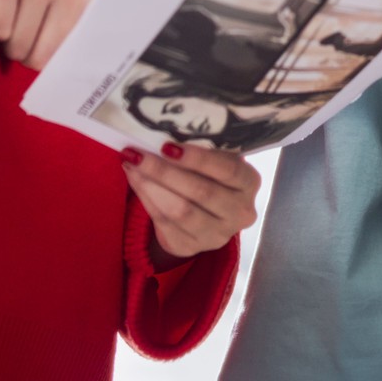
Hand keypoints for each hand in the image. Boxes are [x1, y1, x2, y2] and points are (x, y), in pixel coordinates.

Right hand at [0, 0, 95, 69]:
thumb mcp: (62, 2)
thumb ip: (70, 34)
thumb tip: (70, 77)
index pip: (76, 54)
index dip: (55, 62)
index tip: (55, 63)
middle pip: (40, 57)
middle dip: (25, 51)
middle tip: (22, 26)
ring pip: (16, 46)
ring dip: (6, 40)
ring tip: (9, 13)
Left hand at [124, 142, 262, 262]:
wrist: (206, 211)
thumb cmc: (210, 173)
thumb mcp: (216, 158)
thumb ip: (200, 148)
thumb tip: (161, 135)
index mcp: (249, 183)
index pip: (228, 170)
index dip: (198, 159)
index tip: (168, 146)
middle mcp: (240, 213)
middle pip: (201, 192)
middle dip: (164, 171)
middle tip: (138, 153)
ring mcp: (217, 235)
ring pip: (180, 211)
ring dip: (150, 185)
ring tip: (132, 164)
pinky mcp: (190, 247)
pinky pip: (164, 223)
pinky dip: (146, 199)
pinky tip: (135, 180)